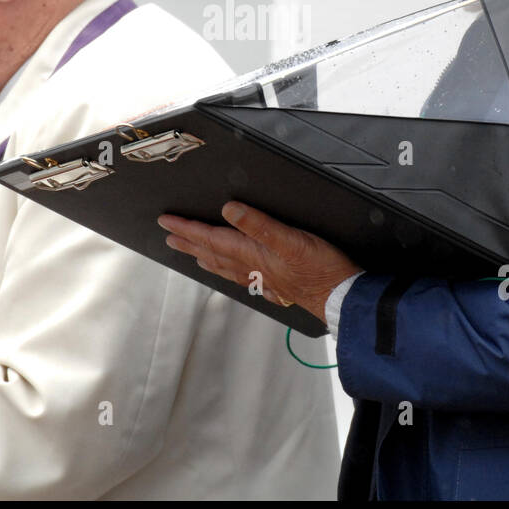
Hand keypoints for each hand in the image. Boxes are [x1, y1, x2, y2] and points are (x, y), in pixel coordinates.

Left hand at [159, 202, 362, 324]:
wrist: (341, 298)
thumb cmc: (320, 269)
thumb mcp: (291, 239)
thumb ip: (259, 225)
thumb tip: (229, 210)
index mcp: (252, 255)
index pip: (212, 239)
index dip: (188, 228)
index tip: (167, 221)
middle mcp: (253, 268)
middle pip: (213, 254)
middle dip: (190, 243)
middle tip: (169, 237)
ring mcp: (264, 279)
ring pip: (226, 267)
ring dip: (206, 258)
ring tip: (192, 254)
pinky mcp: (277, 285)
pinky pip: (243, 278)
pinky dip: (231, 273)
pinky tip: (234, 275)